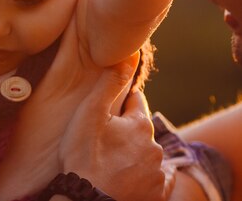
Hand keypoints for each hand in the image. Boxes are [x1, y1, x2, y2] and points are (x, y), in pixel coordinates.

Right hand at [59, 53, 174, 200]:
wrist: (89, 200)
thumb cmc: (84, 156)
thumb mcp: (90, 114)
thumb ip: (110, 84)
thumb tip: (129, 56)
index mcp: (140, 124)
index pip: (134, 101)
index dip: (119, 102)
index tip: (106, 110)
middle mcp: (154, 146)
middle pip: (140, 129)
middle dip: (125, 130)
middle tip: (101, 139)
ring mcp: (157, 171)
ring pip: (145, 153)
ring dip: (132, 153)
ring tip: (109, 160)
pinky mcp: (156, 193)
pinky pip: (153, 178)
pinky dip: (142, 175)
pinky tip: (126, 176)